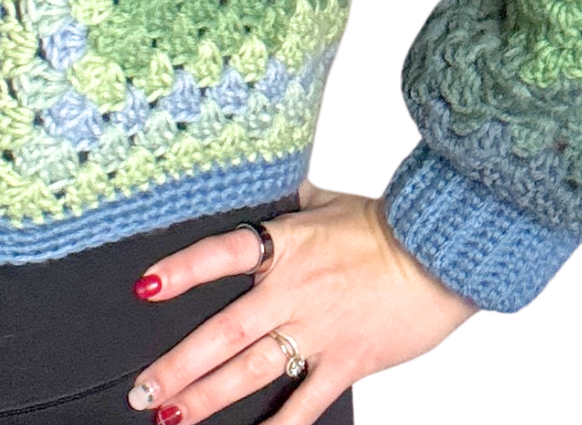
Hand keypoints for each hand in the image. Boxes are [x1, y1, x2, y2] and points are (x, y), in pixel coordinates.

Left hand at [126, 179, 478, 422]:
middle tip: (142, 388)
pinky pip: (304, 403)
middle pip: (224, 332)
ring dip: (206, 397)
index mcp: (285, 245)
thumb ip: (287, 201)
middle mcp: (293, 291)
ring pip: (250, 371)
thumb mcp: (325, 201)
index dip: (181, 270)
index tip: (144, 287)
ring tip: (171, 415)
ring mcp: (318, 330)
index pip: (221, 255)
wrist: (438, 254)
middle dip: (178, 364)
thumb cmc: (385, 225)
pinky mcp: (345, 362)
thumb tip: (261, 180)